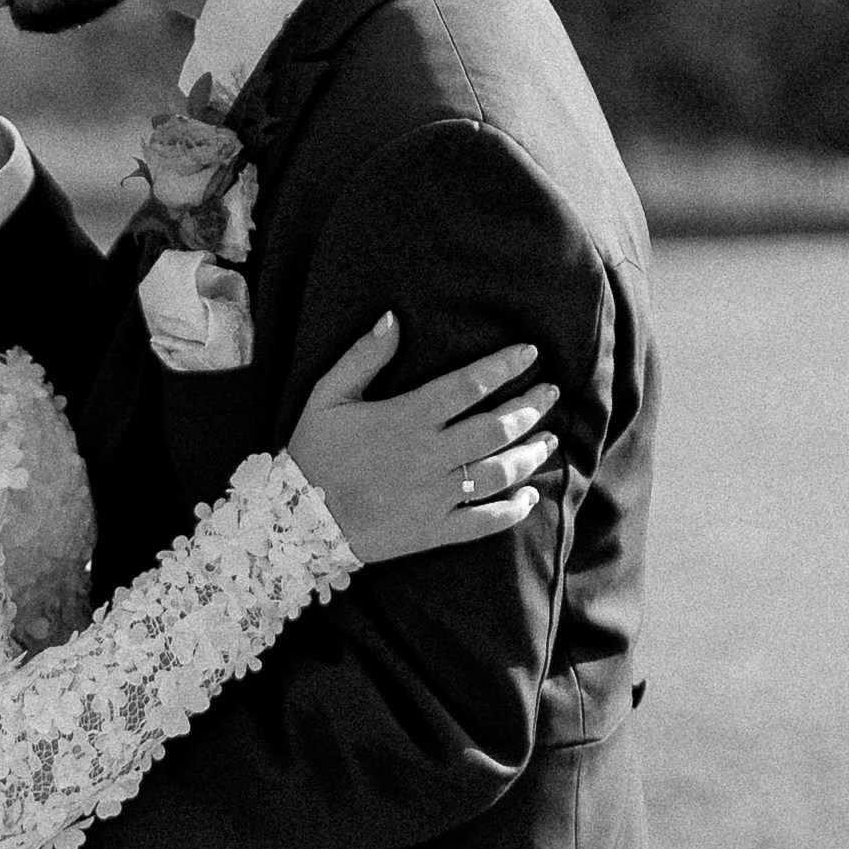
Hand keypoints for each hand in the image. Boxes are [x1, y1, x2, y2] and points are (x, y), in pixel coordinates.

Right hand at [281, 321, 557, 569]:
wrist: (296, 523)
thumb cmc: (312, 454)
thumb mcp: (327, 396)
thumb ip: (363, 356)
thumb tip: (393, 317)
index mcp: (407, 417)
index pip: (469, 385)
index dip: (505, 366)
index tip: (531, 354)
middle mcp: (429, 456)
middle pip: (495, 428)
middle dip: (530, 408)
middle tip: (551, 393)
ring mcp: (435, 496)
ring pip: (498, 473)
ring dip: (529, 455)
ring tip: (548, 440)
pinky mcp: (433, 531)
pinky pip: (483, 523)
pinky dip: (512, 511)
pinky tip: (530, 498)